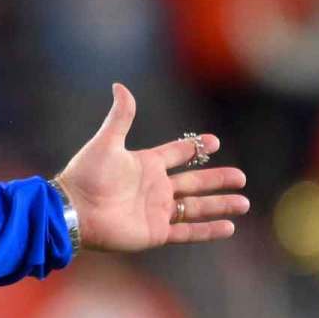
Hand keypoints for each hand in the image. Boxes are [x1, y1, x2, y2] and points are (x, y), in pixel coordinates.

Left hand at [56, 83, 248, 251]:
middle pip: (194, 182)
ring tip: (244, 202)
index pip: (176, 154)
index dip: (195, 148)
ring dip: (220, 205)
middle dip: (217, 179)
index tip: (214, 142)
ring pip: (196, 207)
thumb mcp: (107, 142)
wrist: (75, 210)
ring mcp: (156, 211)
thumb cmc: (87, 175)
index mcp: (145, 165)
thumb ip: (121, 116)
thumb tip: (119, 85)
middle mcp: (154, 188)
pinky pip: (188, 232)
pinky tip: (229, 227)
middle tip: (241, 177)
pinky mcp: (155, 232)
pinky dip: (208, 230)